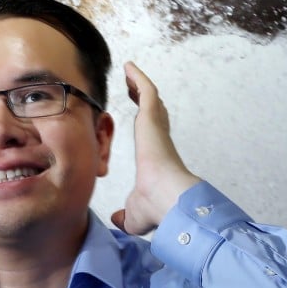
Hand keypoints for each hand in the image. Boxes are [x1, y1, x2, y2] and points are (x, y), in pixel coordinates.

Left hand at [111, 61, 200, 234]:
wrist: (168, 200)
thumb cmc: (156, 207)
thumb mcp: (135, 213)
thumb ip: (127, 214)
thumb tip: (118, 220)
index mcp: (156, 157)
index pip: (152, 136)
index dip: (147, 123)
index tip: (140, 115)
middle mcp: (159, 139)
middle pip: (154, 113)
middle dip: (145, 98)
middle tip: (134, 86)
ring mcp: (157, 127)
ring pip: (150, 98)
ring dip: (140, 84)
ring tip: (129, 72)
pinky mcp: (153, 117)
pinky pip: (146, 91)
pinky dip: (139, 78)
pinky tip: (129, 67)